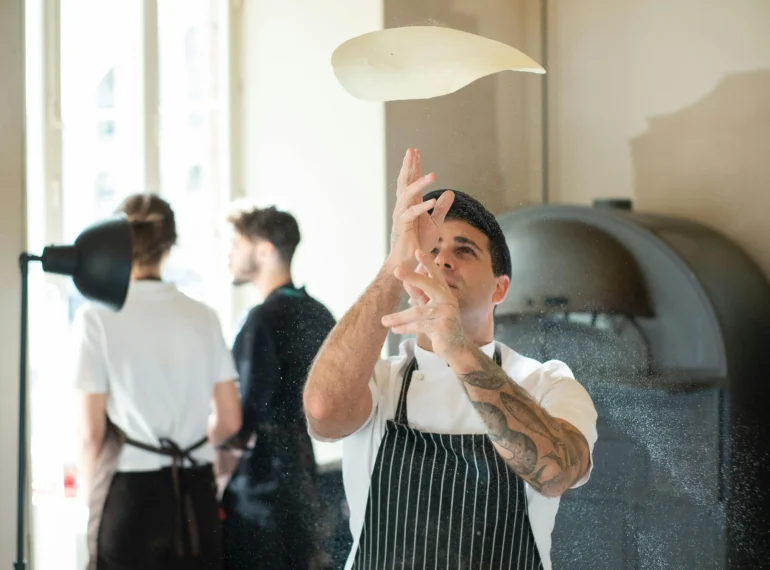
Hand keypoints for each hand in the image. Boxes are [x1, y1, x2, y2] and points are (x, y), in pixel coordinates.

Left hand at [382, 249, 470, 359]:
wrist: (456, 348)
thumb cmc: (441, 326)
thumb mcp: (428, 309)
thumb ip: (418, 295)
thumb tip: (405, 281)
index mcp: (445, 293)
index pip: (435, 275)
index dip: (427, 263)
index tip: (417, 251)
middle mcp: (448, 300)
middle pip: (428, 285)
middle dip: (412, 277)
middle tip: (397, 270)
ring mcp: (446, 313)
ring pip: (418, 311)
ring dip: (399, 317)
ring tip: (384, 320)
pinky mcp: (442, 327)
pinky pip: (419, 326)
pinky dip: (405, 328)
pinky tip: (394, 330)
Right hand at [387, 148, 453, 270]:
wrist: (409, 261)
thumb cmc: (419, 243)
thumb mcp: (435, 222)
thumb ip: (441, 207)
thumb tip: (450, 192)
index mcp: (410, 204)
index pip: (411, 181)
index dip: (413, 167)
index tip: (415, 151)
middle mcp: (403, 207)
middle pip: (404, 182)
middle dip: (408, 166)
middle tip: (412, 150)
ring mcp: (401, 216)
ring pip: (407, 195)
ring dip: (420, 184)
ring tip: (433, 175)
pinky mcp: (403, 227)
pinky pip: (411, 214)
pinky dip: (422, 208)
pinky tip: (432, 201)